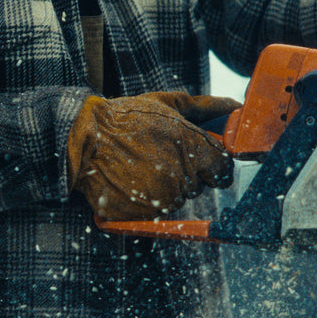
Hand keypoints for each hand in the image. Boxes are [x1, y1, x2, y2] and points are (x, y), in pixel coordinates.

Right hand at [67, 91, 238, 219]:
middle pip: (199, 184)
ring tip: (142, 164)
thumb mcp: (166, 103)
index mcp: (192, 147)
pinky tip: (133, 179)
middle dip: (187, 172)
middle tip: (161, 154)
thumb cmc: (126, 118)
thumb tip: (233, 105)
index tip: (205, 160)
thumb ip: (205, 107)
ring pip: (178, 198)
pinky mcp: (145, 214)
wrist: (84, 138)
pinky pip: (157, 212)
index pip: (223, 169)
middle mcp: (182, 176)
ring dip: (167, 186)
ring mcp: (163, 198)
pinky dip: (148, 200)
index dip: (214, 164)